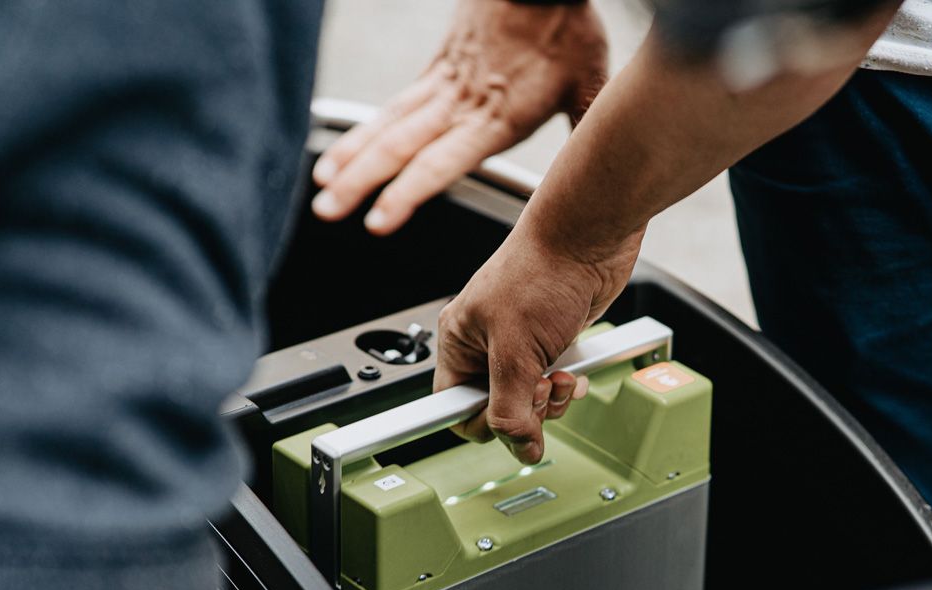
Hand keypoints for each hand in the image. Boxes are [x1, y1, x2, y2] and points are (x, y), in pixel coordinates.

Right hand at [310, 0, 606, 233]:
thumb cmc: (566, 27)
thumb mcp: (590, 85)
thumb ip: (590, 131)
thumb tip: (609, 175)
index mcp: (497, 116)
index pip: (440, 161)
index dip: (407, 193)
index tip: (378, 221)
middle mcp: (462, 103)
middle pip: (401, 147)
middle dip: (361, 184)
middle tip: (326, 211)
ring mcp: (444, 84)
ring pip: (388, 125)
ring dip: (352, 158)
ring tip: (322, 188)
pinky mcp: (438, 70)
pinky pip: (394, 105)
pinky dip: (364, 130)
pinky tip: (343, 150)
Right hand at [434, 224, 641, 463]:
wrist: (589, 237)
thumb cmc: (543, 271)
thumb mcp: (516, 350)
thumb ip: (511, 407)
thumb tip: (518, 447)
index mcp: (459, 341)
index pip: (453, 406)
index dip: (481, 423)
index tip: (506, 427)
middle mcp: (486, 343)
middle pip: (496, 408)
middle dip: (526, 409)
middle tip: (541, 389)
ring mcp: (521, 343)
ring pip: (528, 400)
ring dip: (551, 400)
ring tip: (560, 378)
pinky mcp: (552, 341)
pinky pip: (553, 383)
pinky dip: (567, 386)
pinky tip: (574, 372)